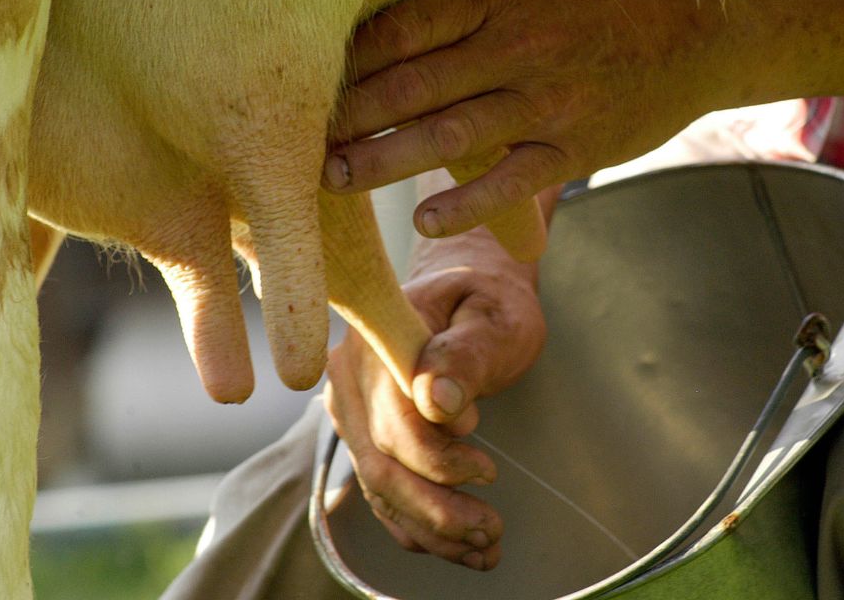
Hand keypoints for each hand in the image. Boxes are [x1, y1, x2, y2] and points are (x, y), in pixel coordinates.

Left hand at [324, 0, 709, 239]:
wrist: (704, 26)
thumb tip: (384, 17)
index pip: (403, 25)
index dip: (345, 57)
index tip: (297, 81)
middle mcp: (519, 42)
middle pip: (412, 82)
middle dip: (346, 116)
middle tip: (290, 142)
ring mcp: (549, 96)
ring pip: (450, 133)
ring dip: (384, 160)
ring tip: (331, 181)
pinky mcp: (577, 145)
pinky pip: (512, 180)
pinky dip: (466, 204)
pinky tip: (425, 221)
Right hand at [324, 262, 545, 569]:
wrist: (468, 295)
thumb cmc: (487, 302)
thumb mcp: (494, 318)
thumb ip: (467, 355)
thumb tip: (438, 401)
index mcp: (377, 340)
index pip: (395, 420)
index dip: (438, 459)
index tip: (489, 471)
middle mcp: (350, 377)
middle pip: (381, 464)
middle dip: (438, 511)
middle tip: (494, 530)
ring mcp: (351, 410)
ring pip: (380, 488)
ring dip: (432, 529)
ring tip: (487, 546)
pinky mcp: (364, 436)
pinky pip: (382, 493)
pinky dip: (419, 527)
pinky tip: (461, 547)